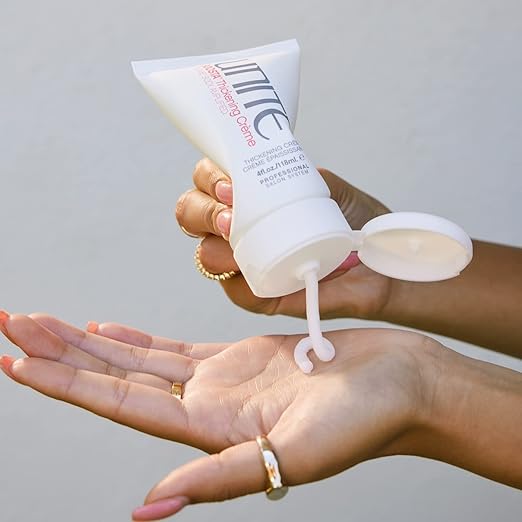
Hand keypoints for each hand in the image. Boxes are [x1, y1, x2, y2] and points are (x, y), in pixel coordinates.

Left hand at [0, 311, 439, 518]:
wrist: (399, 382)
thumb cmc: (363, 420)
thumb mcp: (295, 456)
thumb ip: (221, 478)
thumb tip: (149, 510)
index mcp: (211, 432)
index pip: (120, 404)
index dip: (67, 382)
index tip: (18, 357)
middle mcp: (204, 408)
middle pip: (116, 378)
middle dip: (62, 353)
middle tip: (13, 322)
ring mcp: (218, 381)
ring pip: (137, 359)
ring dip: (90, 342)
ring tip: (47, 322)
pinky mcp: (237, 358)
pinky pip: (172, 349)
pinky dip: (136, 338)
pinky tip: (108, 329)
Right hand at [176, 158, 392, 318]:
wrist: (385, 263)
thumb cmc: (357, 223)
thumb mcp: (329, 187)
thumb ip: (298, 172)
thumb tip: (265, 167)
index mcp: (250, 200)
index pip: (207, 182)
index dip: (208, 178)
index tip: (231, 184)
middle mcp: (241, 231)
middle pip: (191, 215)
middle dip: (201, 210)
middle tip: (230, 210)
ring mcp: (248, 263)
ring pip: (205, 254)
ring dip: (214, 243)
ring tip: (239, 235)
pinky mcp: (264, 295)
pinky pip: (234, 290)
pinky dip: (236, 278)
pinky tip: (249, 266)